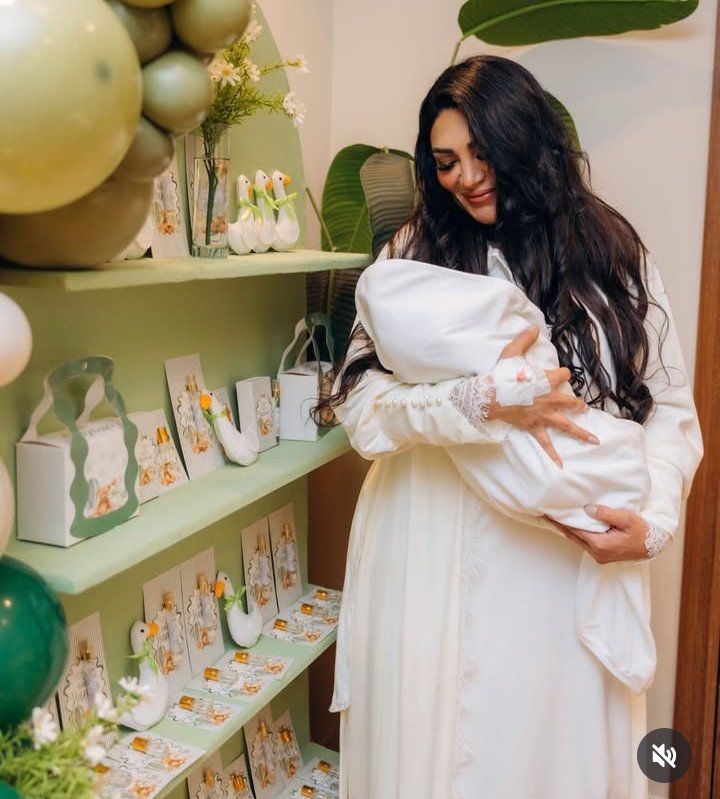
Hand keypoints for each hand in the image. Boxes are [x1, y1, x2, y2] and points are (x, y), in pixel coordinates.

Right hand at [485, 326, 596, 466]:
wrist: (489, 397)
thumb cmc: (500, 375)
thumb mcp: (511, 353)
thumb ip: (525, 339)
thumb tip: (535, 326)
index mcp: (546, 381)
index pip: (563, 375)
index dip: (563, 374)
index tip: (561, 374)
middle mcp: (548, 399)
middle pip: (570, 402)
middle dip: (578, 405)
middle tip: (583, 407)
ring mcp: (542, 415)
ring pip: (565, 424)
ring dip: (580, 432)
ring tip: (594, 440)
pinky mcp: (533, 427)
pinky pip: (545, 443)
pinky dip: (552, 454)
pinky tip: (561, 465)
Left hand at [545, 504, 650, 563]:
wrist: (653, 545)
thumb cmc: (642, 531)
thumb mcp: (626, 518)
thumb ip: (606, 513)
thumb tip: (587, 508)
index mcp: (600, 545)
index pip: (574, 530)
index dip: (560, 521)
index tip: (548, 513)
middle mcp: (597, 553)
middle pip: (573, 536)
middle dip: (560, 525)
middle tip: (546, 513)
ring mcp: (599, 556)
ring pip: (578, 540)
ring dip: (568, 529)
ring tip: (555, 517)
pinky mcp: (602, 555)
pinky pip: (584, 543)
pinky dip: (577, 533)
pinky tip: (572, 525)